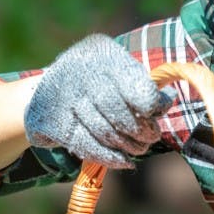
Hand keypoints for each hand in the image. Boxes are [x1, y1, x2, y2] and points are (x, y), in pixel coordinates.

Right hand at [24, 34, 173, 167]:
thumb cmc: (97, 80)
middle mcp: (79, 71)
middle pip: (114, 107)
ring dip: (126, 145)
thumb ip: (142, 86)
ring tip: (139, 148)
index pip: (130, 80)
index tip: (153, 113)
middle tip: (150, 138)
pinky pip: (87, 145)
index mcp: (102, 53)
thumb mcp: (119, 72)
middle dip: (138, 129)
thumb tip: (167, 102)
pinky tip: (124, 161)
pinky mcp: (52, 121)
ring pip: (102, 130)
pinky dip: (109, 157)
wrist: (46, 88)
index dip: (147, 102)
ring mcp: (63, 96)